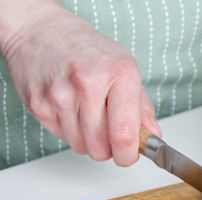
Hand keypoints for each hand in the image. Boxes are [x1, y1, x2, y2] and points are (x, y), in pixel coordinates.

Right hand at [0, 2, 160, 165]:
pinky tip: (70, 108)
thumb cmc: (87, 50)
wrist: (40, 30)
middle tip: (109, 134)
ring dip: (88, 140)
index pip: (124, 133)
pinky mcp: (38, 104)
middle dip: (108, 150)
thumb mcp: (125, 69)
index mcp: (118, 74)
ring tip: (88, 114)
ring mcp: (59, 94)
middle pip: (100, 148)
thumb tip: (152, 136)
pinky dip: (69, 130)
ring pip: (81, 147)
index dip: (128, 154)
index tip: (130, 156)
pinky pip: (61, 137)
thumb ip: (142, 108)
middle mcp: (88, 83)